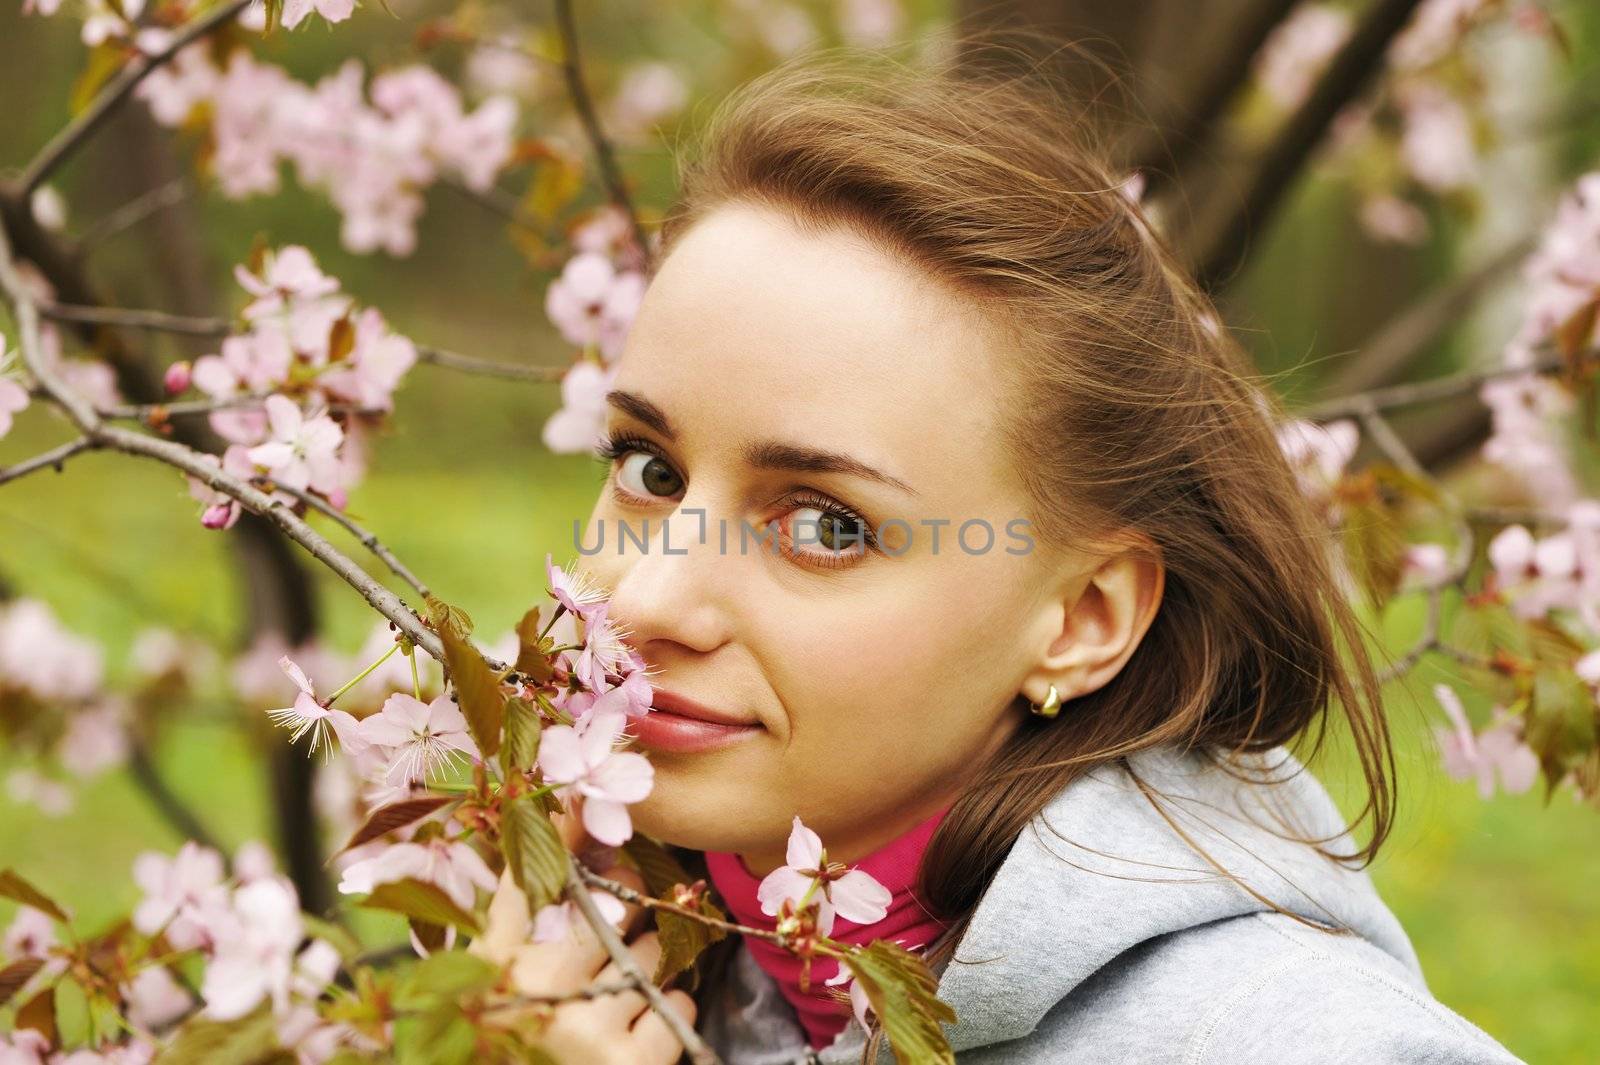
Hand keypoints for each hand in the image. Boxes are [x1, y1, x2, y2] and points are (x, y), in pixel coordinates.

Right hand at [471, 796, 697, 1064]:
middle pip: (611, 910)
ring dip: (646, 971)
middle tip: (612, 943)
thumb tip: (568, 810)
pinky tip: (634, 1035)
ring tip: (615, 1000)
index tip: (593, 817)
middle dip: (625, 917)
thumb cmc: (510, 1037)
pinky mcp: (629, 1064)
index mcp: (492, 969)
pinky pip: (676, 1005)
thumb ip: (517, 907)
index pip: (529, 878)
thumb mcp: (493, 976)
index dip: (572, 838)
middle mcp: (534, 992)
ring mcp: (585, 1028)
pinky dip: (667, 1014)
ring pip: (650, 956)